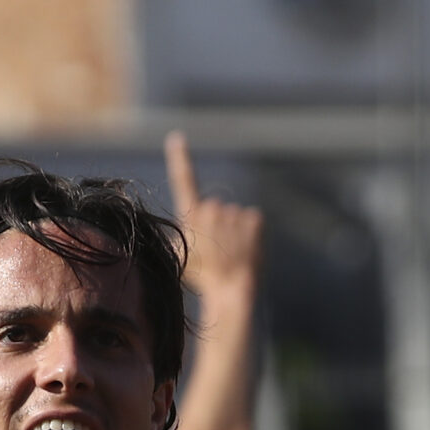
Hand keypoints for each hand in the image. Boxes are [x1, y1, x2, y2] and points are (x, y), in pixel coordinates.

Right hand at [165, 131, 262, 302]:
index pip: (183, 179)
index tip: (176, 137)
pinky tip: (245, 250)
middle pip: (215, 208)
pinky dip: (251, 235)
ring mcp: (233, 214)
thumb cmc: (203, 278)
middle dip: (217, 224)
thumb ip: (182, 235)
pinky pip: (252, 222)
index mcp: (190, 215)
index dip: (179, 158)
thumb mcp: (181, 257)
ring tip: (230, 254)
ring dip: (234, 232)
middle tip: (216, 250)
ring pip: (234, 217)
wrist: (229, 291)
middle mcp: (210, 208)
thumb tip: (187, 229)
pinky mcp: (253, 220)